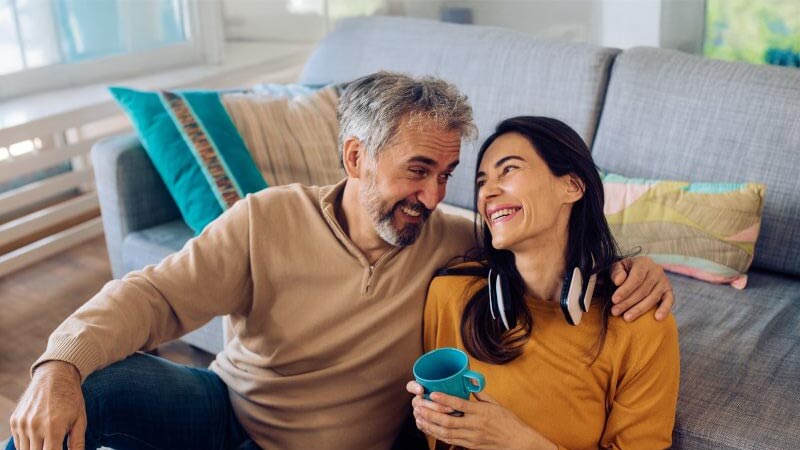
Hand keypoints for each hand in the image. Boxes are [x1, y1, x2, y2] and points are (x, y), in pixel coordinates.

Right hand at [9, 361, 86, 449]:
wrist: (55, 376)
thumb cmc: (71, 399)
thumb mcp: (80, 420)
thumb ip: (77, 443)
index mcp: (54, 427)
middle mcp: (35, 426)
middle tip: (54, 446)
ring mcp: (22, 424)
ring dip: (36, 449)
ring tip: (48, 441)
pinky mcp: (14, 421)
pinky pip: (19, 442)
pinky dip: (28, 445)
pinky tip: (39, 438)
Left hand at [406, 381, 555, 449]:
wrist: (518, 442)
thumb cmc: (508, 421)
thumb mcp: (496, 404)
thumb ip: (480, 394)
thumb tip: (469, 381)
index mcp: (481, 412)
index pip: (460, 405)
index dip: (445, 399)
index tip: (433, 393)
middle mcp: (475, 425)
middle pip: (448, 421)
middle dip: (431, 414)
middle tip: (418, 407)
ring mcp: (471, 437)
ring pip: (446, 432)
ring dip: (430, 425)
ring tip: (419, 418)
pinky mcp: (470, 446)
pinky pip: (450, 440)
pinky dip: (437, 434)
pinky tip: (428, 429)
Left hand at [609, 256, 673, 321]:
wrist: (638, 270)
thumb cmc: (625, 270)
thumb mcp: (618, 267)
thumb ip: (616, 272)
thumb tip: (618, 281)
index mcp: (644, 262)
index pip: (636, 278)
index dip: (625, 290)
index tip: (614, 300)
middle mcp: (656, 270)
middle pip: (643, 290)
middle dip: (628, 302)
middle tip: (615, 312)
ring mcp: (664, 281)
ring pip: (653, 298)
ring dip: (639, 309)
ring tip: (626, 318)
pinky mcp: (669, 291)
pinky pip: (669, 301)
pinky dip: (664, 310)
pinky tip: (657, 318)